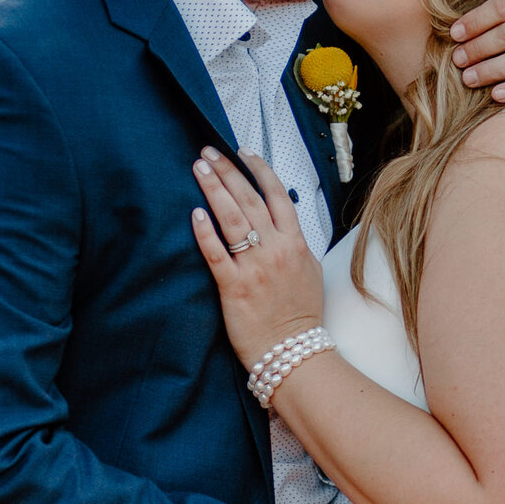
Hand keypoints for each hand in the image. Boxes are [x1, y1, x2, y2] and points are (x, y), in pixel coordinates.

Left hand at [190, 147, 324, 368]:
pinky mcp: (234, 288)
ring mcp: (255, 268)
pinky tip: (194, 214)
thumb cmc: (300, 313)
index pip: (277, 194)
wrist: (295, 352)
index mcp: (295, 243)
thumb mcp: (310, 271)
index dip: (258, 169)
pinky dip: (205, 233)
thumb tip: (284, 224)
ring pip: (233, 219)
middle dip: (228, 171)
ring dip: (215, 190)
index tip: (242, 151)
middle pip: (250, 199)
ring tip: (199, 169)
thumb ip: (296, 245)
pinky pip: (217, 254)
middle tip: (208, 152)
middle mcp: (276, 250)